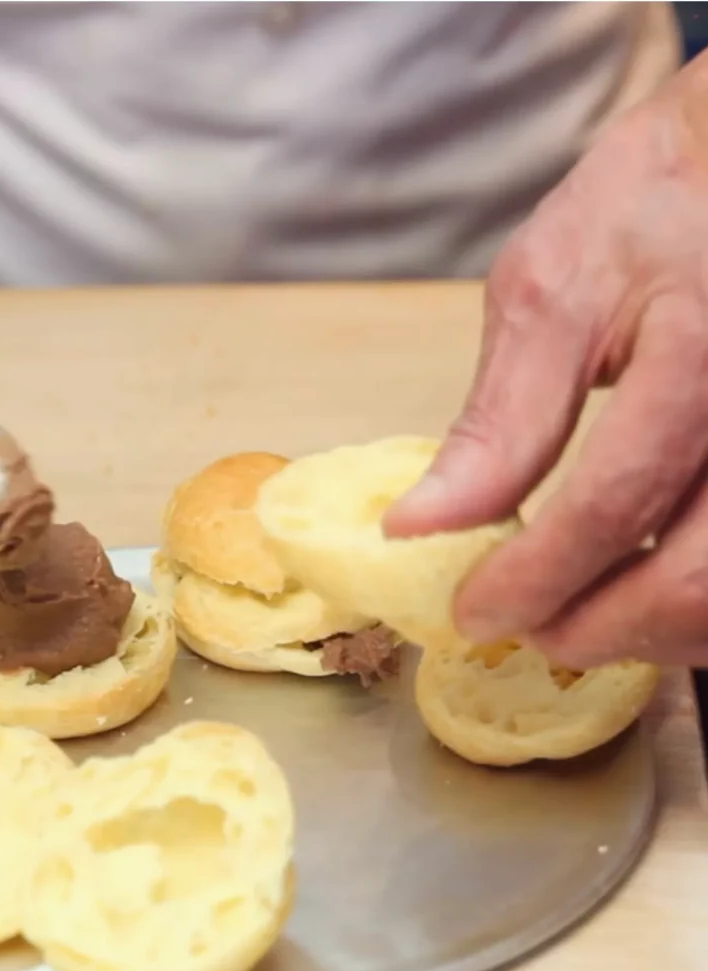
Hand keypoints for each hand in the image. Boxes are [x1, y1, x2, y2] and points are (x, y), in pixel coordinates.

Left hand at [384, 57, 707, 668]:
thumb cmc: (649, 204)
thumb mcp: (550, 292)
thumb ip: (498, 421)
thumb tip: (422, 524)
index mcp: (699, 348)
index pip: (611, 505)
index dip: (535, 579)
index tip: (474, 609)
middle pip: (699, 576)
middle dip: (599, 629)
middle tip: (529, 630)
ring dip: (655, 633)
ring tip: (579, 617)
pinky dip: (697, 602)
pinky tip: (646, 583)